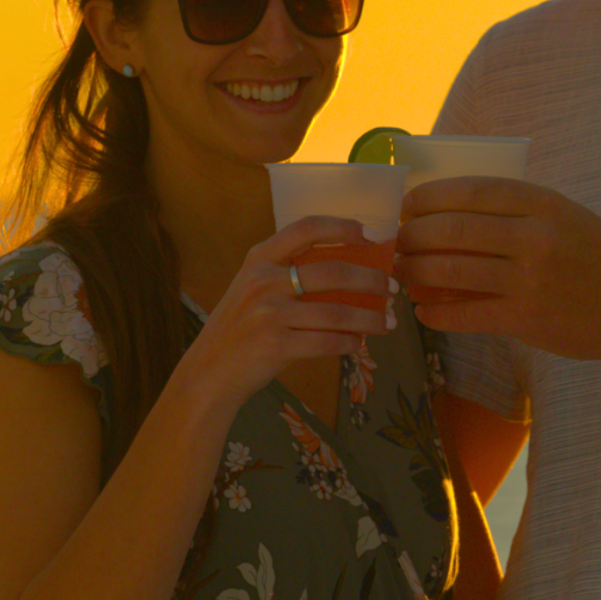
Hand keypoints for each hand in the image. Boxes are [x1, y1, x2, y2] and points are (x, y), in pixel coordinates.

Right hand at [186, 216, 395, 409]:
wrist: (208, 372)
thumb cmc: (240, 328)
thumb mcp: (253, 288)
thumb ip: (287, 273)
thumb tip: (350, 268)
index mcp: (260, 258)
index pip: (306, 228)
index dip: (341, 227)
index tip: (369, 234)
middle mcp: (264, 280)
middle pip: (334, 271)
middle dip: (371, 279)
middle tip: (392, 288)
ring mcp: (269, 313)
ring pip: (338, 312)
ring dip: (370, 318)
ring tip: (388, 322)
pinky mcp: (275, 345)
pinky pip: (328, 341)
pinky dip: (350, 343)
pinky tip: (359, 344)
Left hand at [396, 178, 600, 360]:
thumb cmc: (599, 256)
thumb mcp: (564, 216)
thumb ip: (516, 211)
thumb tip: (448, 212)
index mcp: (542, 203)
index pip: (472, 191)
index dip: (431, 196)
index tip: (408, 203)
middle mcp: (534, 236)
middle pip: (453, 229)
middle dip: (414, 234)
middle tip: (396, 239)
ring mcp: (530, 279)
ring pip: (452, 270)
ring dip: (417, 270)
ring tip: (402, 271)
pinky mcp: (527, 319)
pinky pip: (467, 314)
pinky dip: (438, 313)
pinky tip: (423, 310)